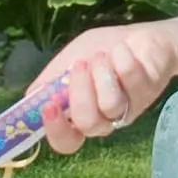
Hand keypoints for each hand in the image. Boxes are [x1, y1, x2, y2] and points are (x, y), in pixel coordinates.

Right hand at [33, 23, 177, 153]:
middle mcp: (104, 119)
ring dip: (102, 74)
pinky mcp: (148, 94)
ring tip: (102, 55)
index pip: (67, 141)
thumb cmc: (100, 50)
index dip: (56, 131)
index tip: (48, 107)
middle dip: (80, 92)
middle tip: (80, 65)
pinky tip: (123, 49)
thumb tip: (30, 99)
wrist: (139, 36)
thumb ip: (50, 81)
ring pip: (111, 105)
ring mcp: (128, 109)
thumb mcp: (67, 60)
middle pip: (88, 125)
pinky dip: (122, 59)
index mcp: (80, 115)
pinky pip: (132, 81)